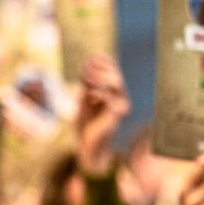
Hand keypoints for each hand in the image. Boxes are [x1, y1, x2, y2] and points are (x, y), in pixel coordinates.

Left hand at [76, 54, 130, 175]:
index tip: (90, 58)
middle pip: (117, 75)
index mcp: (113, 92)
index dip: (104, 62)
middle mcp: (120, 98)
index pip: (113, 71)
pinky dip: (100, 94)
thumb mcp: (83, 100)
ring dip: (101, 78)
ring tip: (87, 78)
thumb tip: (86, 66)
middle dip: (102, 69)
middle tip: (86, 68)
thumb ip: (86, 85)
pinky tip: (90, 95)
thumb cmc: (85, 123)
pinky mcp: (117, 115)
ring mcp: (120, 106)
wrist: (86, 146)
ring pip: (117, 85)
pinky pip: (112, 100)